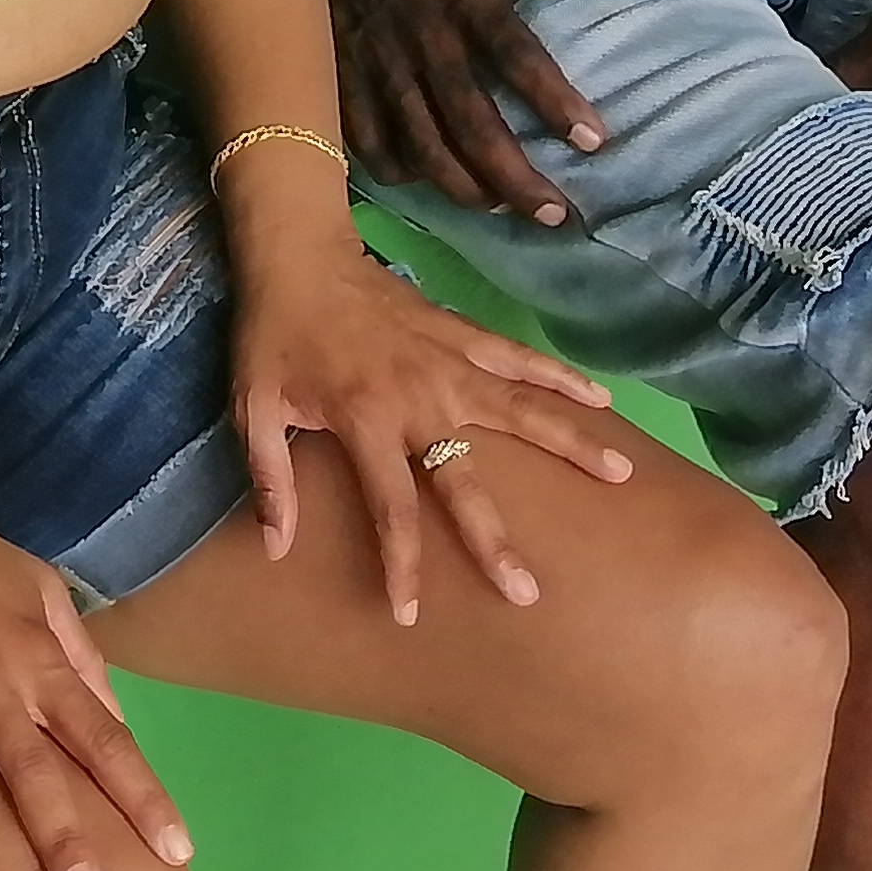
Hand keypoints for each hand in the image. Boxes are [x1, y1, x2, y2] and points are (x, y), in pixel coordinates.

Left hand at [224, 224, 630, 621]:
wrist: (298, 256)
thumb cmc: (274, 338)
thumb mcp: (252, 406)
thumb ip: (269, 478)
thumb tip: (276, 548)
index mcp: (364, 420)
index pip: (390, 507)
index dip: (400, 564)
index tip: (409, 614)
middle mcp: (416, 397)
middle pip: (464, 478)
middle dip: (494, 540)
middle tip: (529, 591)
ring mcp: (447, 363)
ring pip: (518, 409)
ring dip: (568, 441)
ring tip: (619, 473)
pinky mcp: (460, 334)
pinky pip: (517, 358)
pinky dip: (559, 376)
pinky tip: (601, 399)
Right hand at [303, 0, 605, 221]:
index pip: (517, 58)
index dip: (555, 103)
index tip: (593, 141)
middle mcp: (424, 39)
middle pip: (472, 123)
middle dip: (514, 177)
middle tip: (554, 214)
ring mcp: (378, 62)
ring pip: (421, 143)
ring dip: (463, 186)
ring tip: (498, 210)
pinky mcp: (342, 72)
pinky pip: (367, 137)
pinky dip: (395, 169)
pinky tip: (421, 182)